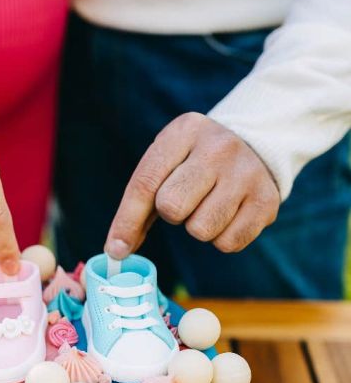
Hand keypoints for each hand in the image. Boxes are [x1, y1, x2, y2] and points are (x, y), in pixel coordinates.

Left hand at [105, 113, 279, 257]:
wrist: (255, 146)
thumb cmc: (195, 162)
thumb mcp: (166, 164)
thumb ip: (139, 204)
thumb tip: (117, 250)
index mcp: (185, 131)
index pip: (146, 182)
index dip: (126, 221)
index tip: (115, 249)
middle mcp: (219, 148)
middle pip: (172, 207)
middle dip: (171, 214)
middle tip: (185, 200)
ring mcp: (247, 173)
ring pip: (201, 230)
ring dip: (197, 228)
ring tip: (208, 205)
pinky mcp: (267, 201)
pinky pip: (228, 243)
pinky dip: (221, 239)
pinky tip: (228, 214)